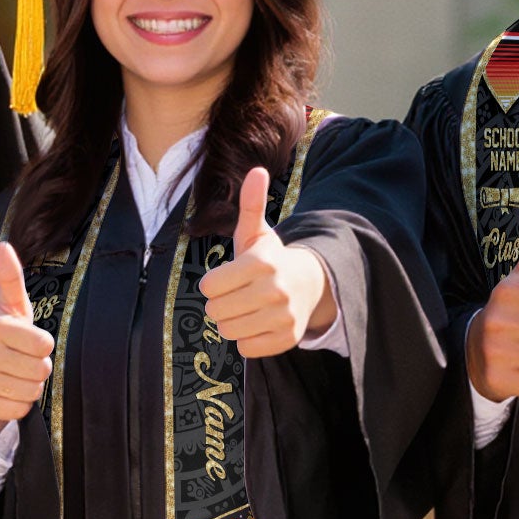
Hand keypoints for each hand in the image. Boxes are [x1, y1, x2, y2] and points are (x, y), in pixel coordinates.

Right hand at [0, 240, 54, 442]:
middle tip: (22, 361)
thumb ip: (10, 278)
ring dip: (30, 386)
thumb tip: (2, 245)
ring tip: (14, 376)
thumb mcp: (10, 307)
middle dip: (38, 368)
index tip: (28, 340)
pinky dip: (19, 404)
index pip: (44, 343)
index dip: (42, 345)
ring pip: (32, 391)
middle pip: (41, 369)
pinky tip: (5, 393)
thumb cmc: (4, 337)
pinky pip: (20, 409)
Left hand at [196, 167, 334, 357]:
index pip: (210, 286)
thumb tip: (256, 170)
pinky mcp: (287, 339)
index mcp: (262, 263)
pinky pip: (246, 348)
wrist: (309, 284)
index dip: (212, 284)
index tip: (226, 279)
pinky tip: (257, 323)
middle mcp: (275, 291)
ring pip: (229, 331)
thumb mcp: (257, 232)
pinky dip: (246, 339)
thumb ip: (251, 204)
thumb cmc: (270, 258)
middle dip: (220, 304)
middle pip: (216, 311)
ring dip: (231, 322)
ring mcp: (283, 317)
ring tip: (245, 308)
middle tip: (236, 295)